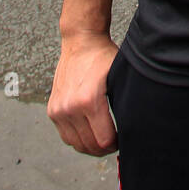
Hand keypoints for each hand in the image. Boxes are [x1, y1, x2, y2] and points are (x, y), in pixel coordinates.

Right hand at [47, 33, 119, 156]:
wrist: (81, 41)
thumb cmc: (103, 57)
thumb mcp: (119, 78)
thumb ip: (125, 103)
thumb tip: (136, 126)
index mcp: (89, 101)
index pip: (103, 141)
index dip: (116, 144)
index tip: (123, 139)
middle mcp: (70, 108)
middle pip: (89, 146)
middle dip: (104, 148)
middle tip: (114, 141)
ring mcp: (59, 110)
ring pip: (76, 144)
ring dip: (90, 145)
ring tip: (102, 137)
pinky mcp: (52, 110)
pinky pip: (65, 136)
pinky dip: (78, 138)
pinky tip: (89, 131)